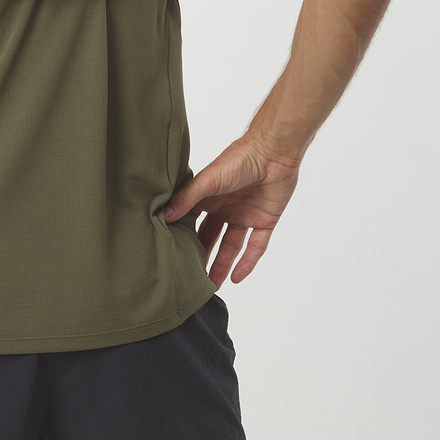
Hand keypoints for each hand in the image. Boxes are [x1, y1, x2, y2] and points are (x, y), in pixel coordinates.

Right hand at [164, 135, 299, 286]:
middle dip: (201, 256)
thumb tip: (166, 216)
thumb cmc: (238, 159)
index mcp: (209, 197)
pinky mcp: (265, 221)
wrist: (273, 153)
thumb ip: (188, 198)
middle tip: (189, 278)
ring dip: (222, 265)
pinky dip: (247, 263)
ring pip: (232, 246)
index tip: (171, 256)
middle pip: (211, 238)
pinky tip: (237, 278)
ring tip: (211, 286)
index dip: (184, 237)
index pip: (193, 222)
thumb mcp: (208, 180)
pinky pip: (256, 247)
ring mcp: (245, 215)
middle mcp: (225, 208)